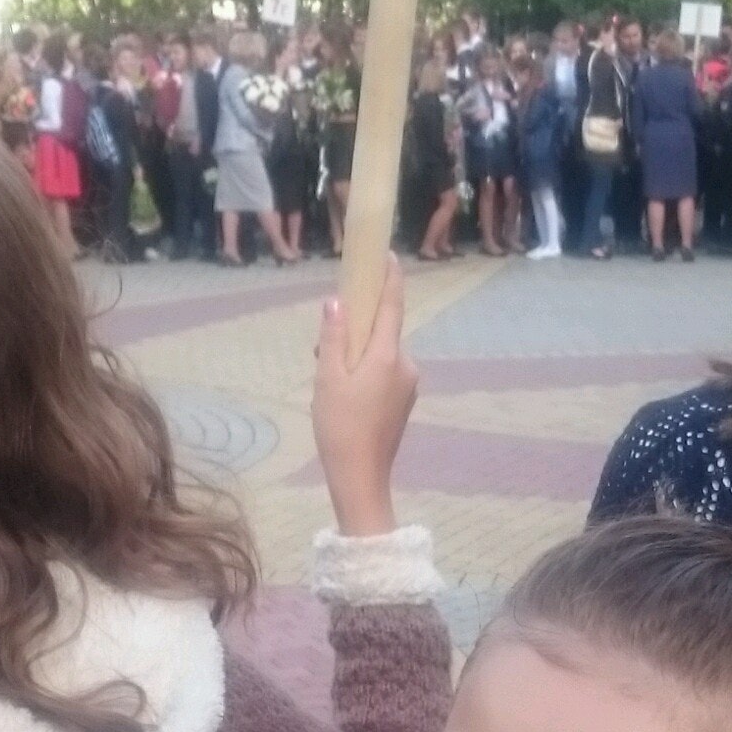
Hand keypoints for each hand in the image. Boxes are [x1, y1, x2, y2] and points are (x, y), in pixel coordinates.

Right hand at [312, 254, 416, 538]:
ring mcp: (408, 385)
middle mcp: (406, 365)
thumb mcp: (327, 378)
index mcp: (388, 355)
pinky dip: (365, 373)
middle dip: (355, 330)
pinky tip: (344, 396)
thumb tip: (335, 303)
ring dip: (357, 356)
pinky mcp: (404, 402)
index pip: (392, 305)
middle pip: (382, 332)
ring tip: (329, 382)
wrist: (361, 476)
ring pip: (380, 355)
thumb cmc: (340, 426)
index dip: (389, 278)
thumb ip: (332, 338)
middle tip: (323, 350)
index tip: (388, 255)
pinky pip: (384, 374)